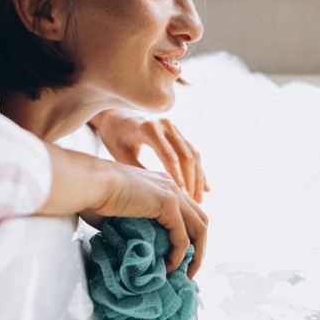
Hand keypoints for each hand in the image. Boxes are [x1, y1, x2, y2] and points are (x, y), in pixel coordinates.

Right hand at [80, 157, 208, 277]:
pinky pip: (182, 237)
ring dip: (196, 254)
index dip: (188, 236)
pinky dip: (179, 256)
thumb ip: (130, 224)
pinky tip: (169, 267)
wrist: (89, 183)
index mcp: (161, 185)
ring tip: (186, 274)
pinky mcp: (168, 204)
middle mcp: (171, 186)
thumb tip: (128, 244)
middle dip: (199, 247)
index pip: (187, 212)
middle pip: (200, 220)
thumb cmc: (93, 196)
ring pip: (199, 229)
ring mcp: (172, 193)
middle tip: (189, 269)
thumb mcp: (118, 211)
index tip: (179, 257)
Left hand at [91, 110, 209, 201]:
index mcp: (149, 129)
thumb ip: (137, 170)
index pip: (169, 155)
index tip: (182, 195)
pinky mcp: (178, 132)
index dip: (177, 176)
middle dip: (190, 181)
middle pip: (185, 155)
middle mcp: (165, 125)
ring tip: (198, 199)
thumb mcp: (120, 154)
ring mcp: (174, 128)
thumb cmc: (115, 136)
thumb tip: (156, 193)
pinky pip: (193, 152)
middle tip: (192, 202)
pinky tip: (204, 187)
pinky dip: (198, 171)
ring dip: (197, 178)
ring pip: (193, 154)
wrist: (117, 116)